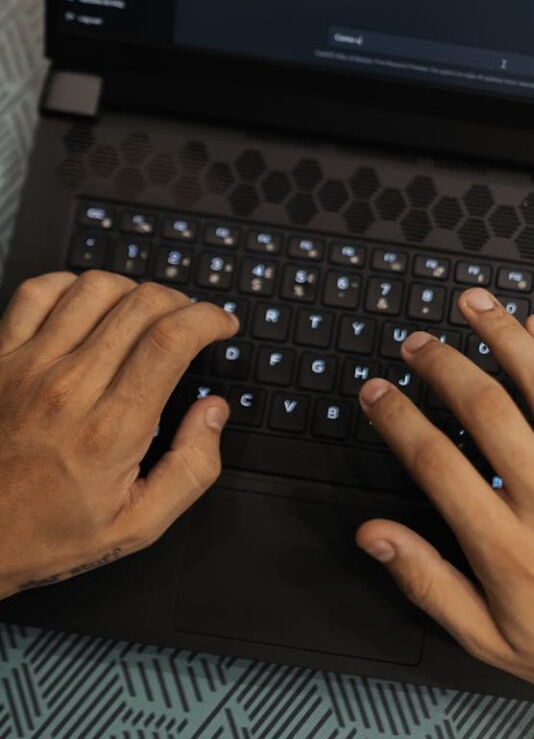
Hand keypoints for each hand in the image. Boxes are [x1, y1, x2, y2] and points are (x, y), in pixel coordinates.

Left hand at [0, 271, 235, 595]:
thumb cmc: (48, 533)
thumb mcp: (137, 526)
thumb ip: (191, 469)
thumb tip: (213, 412)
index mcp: (111, 430)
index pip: (171, 339)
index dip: (208, 318)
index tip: (221, 324)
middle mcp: (70, 388)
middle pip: (141, 304)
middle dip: (181, 302)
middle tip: (189, 323)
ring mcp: (29, 367)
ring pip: (95, 289)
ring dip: (132, 291)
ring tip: (143, 314)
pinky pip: (37, 292)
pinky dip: (70, 285)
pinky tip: (86, 306)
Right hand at [356, 289, 533, 737]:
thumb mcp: (485, 637)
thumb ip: (425, 581)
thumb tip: (373, 535)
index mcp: (504, 544)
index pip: (434, 460)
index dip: (396, 417)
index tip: (375, 390)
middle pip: (484, 407)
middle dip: (442, 364)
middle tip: (417, 343)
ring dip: (504, 336)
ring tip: (475, 304)